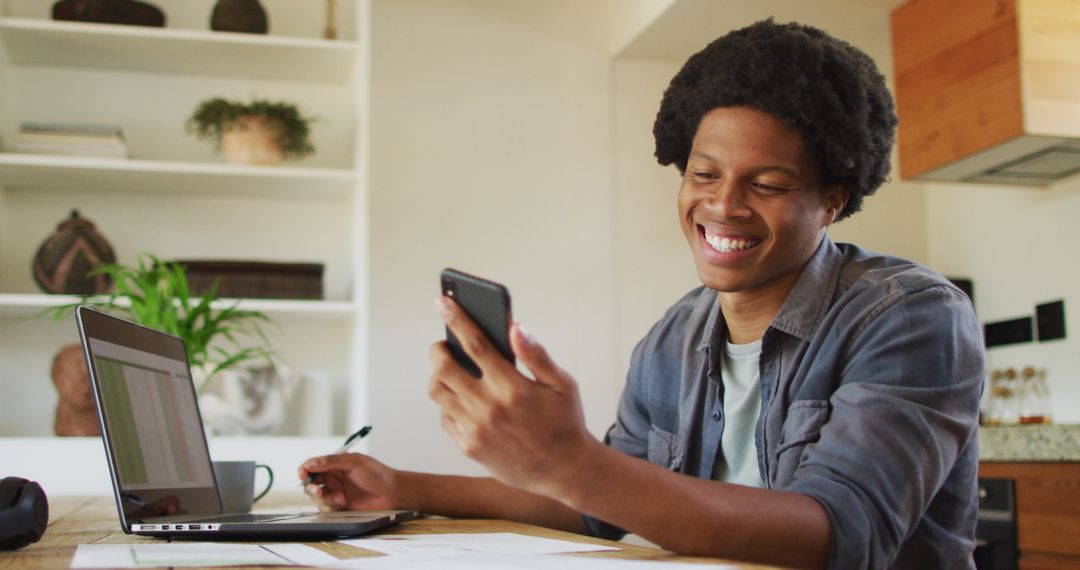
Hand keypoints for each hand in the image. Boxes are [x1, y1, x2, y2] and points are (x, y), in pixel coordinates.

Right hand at [298, 453, 406, 511]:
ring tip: (341, 499)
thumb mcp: (354, 463)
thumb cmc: (377, 475)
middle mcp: (333, 477)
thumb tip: (310, 463)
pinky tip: (344, 504)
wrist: (391, 494)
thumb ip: (331, 462)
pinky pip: (325, 508)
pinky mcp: (339, 506)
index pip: (312, 465)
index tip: (304, 475)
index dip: (304, 470)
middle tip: (318, 490)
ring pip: (317, 497)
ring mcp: (335, 492)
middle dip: (311, 487)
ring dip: (326, 499)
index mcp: (335, 464)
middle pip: (310, 482)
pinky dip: (331, 507)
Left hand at [428, 297, 598, 498]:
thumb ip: (537, 355)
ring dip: (439, 376)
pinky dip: (447, 403)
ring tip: (452, 372)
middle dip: (438, 350)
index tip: (443, 302)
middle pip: (444, 368)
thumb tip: (515, 327)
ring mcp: (476, 430)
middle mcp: (489, 408)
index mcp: (513, 387)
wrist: (564, 472)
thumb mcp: (562, 385)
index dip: (456, 319)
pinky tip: (461, 399)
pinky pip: (444, 417)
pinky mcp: (468, 447)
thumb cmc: (565, 424)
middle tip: (443, 346)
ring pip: (438, 392)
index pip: (475, 344)